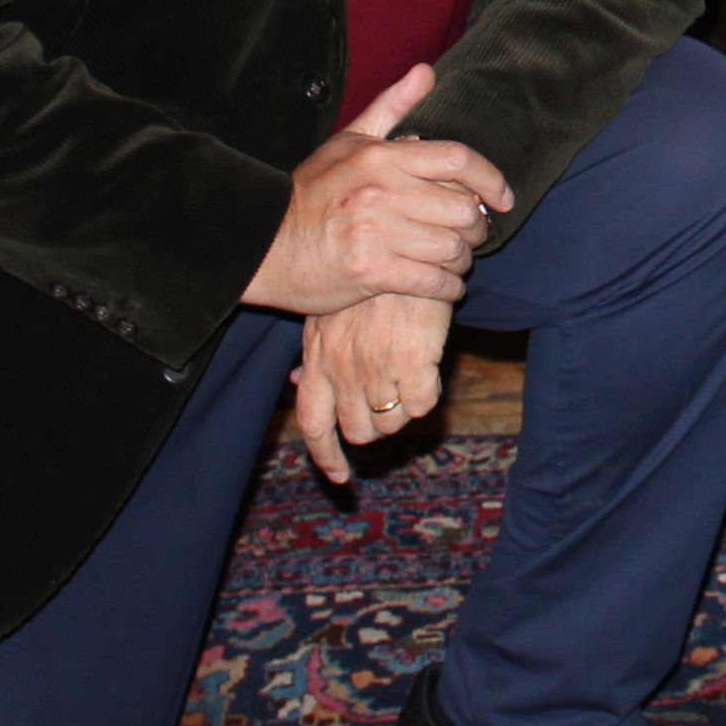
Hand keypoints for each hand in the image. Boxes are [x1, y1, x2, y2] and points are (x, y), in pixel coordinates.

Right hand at [242, 63, 512, 317]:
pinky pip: (433, 282)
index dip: (492, 180)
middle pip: (463, 210)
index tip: (505, 199)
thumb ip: (391, 108)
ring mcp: (377, 233)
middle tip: (472, 235)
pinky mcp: (371, 272)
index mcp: (382, 157)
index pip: (459, 161)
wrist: (262, 244)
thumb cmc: (311, 193)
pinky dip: (448, 287)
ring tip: (455, 260)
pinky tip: (444, 284)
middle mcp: (383, 191)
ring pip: (452, 249)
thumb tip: (426, 72)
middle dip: (477, 227)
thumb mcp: (347, 142)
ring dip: (462, 260)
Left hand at [292, 290, 455, 483]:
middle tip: (388, 406)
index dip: (325, 456)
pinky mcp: (414, 360)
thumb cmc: (368, 284)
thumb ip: (314, 354)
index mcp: (319, 360)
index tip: (339, 476)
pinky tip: (427, 373)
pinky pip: (421, 405)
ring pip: (391, 422)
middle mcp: (344, 370)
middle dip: (373, 428)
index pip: (313, 423)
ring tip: (408, 382)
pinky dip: (426, 397)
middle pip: (357, 430)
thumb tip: (298, 383)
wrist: (405, 249)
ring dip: (400, 412)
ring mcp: (378, 367)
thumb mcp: (326, 314)